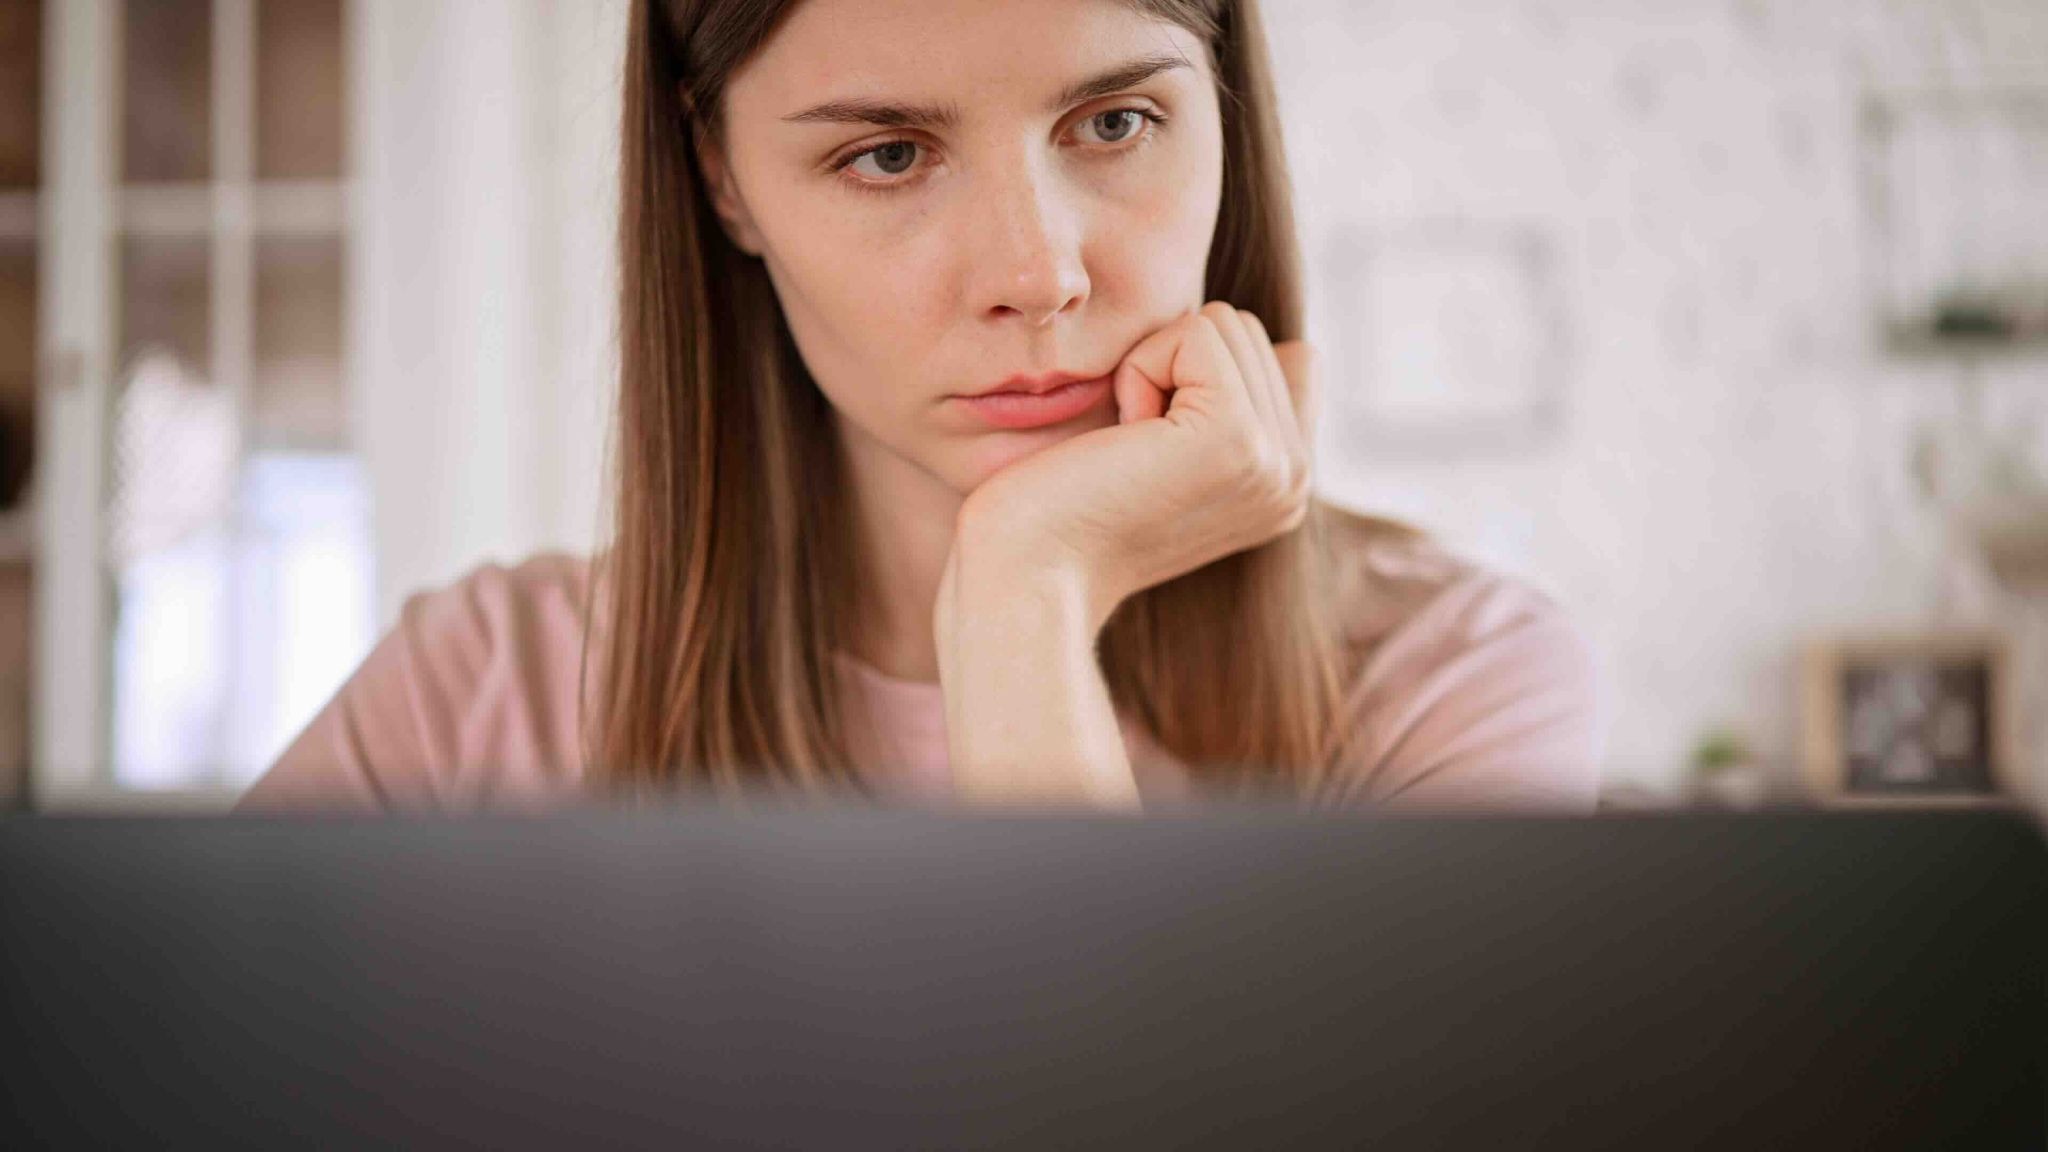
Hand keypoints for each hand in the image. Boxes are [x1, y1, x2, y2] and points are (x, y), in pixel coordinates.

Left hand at [955, 301, 1317, 630]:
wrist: (1032, 577)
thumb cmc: (1065, 510)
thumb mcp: (1165, 453)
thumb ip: (1226, 403)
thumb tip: (1259, 339)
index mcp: (1286, 484)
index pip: (1290, 357)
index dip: (1203, 372)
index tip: (1154, 443)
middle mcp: (1296, 478)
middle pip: (1247, 334)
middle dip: (1170, 369)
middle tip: (1131, 451)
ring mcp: (1276, 461)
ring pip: (1225, 326)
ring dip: (1153, 368)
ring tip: (1128, 447)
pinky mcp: (1237, 436)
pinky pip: (1195, 333)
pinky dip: (1140, 369)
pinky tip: (1121, 439)